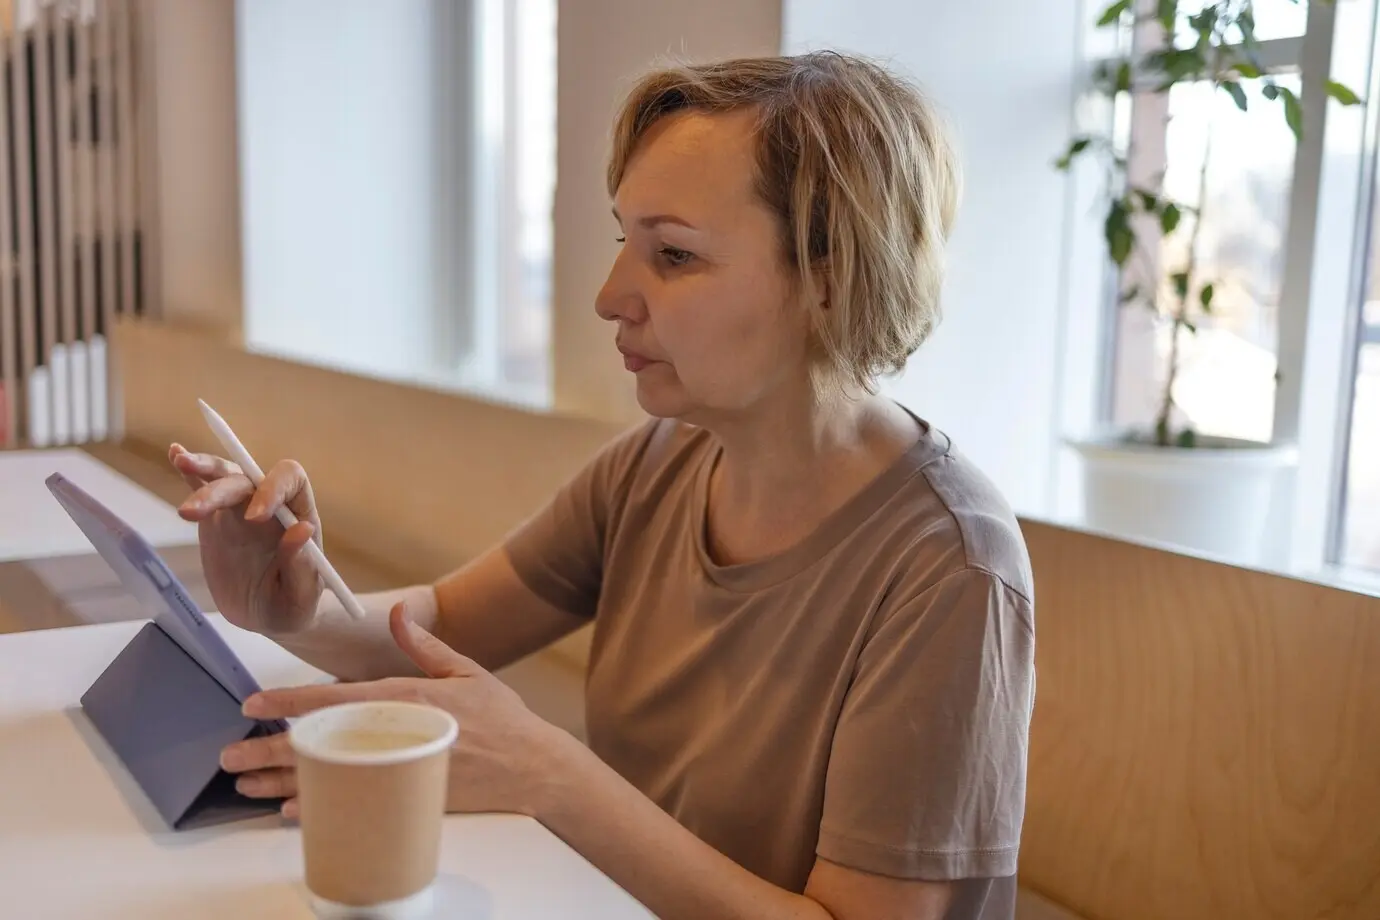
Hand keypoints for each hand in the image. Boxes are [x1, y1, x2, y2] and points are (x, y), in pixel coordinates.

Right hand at [169, 443, 323, 633]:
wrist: (270, 615)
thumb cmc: (294, 604)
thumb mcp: (303, 594)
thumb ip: (301, 564)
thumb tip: (302, 530)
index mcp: (298, 513)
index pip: (291, 481)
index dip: (273, 489)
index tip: (256, 517)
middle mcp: (269, 503)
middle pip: (247, 479)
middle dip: (221, 489)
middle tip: (194, 512)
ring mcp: (240, 509)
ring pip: (222, 478)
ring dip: (202, 468)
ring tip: (181, 461)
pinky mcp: (216, 521)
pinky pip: (203, 488)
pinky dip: (190, 472)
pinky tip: (176, 454)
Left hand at [221, 603, 565, 818]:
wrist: (533, 766)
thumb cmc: (501, 717)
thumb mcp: (466, 669)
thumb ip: (424, 645)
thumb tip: (398, 614)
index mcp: (407, 698)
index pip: (334, 699)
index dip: (290, 701)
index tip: (254, 702)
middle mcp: (395, 736)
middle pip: (318, 744)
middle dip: (268, 748)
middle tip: (230, 753)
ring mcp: (398, 771)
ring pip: (326, 779)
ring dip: (281, 782)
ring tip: (245, 782)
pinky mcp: (405, 799)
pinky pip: (351, 807)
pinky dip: (318, 810)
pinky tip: (290, 811)